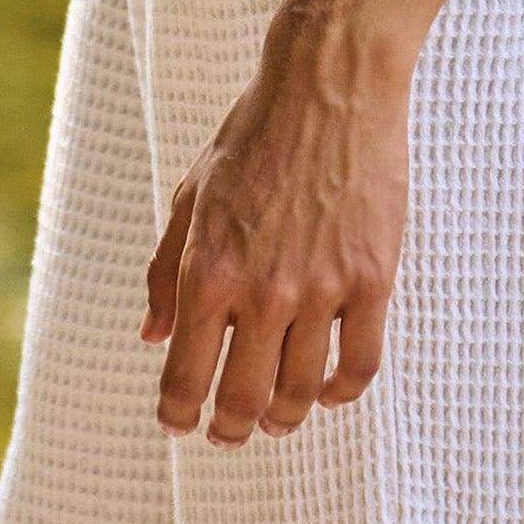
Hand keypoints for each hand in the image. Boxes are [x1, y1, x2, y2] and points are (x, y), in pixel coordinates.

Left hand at [143, 0, 413, 444]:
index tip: (179, 425)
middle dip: (230, 429)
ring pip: (302, 390)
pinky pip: (360, 362)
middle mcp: (261, 291)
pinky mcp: (372, 280)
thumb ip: (166, 271)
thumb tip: (151, 336)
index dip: (178, 414)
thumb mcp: (191, 197)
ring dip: (284, 418)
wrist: (329, 87)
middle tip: (229, 435)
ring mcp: (321, 289)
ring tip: (276, 420)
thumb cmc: (253, 135)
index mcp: (207, 271)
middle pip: (243, 397)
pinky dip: (343, 392)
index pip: (185, 374)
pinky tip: (331, 394)